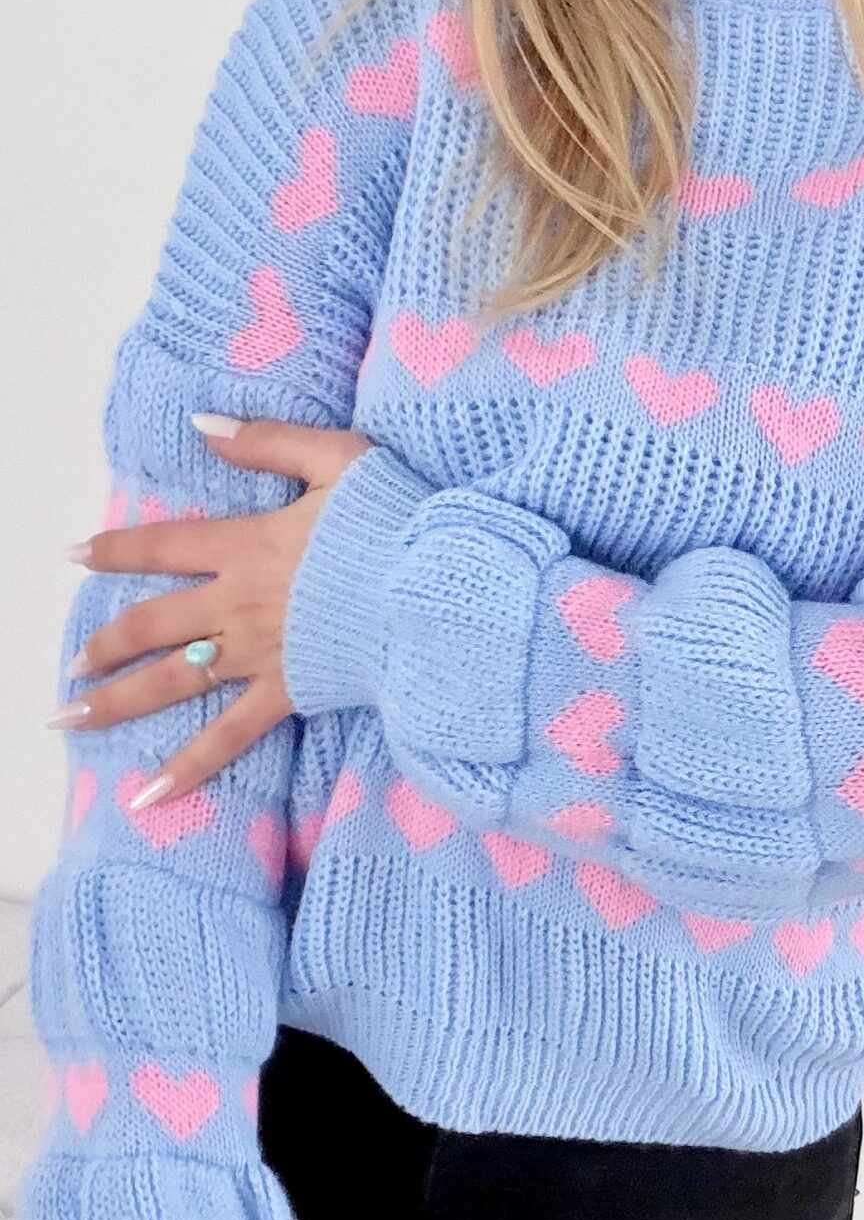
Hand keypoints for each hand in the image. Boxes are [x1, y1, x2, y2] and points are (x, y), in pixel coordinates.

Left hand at [53, 419, 371, 800]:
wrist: (436, 588)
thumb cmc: (397, 520)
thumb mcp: (337, 458)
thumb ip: (267, 441)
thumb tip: (203, 425)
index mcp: (248, 544)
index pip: (163, 545)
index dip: (115, 549)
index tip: (74, 556)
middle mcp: (238, 603)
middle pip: (152, 624)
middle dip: (105, 643)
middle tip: (73, 663)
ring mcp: (257, 654)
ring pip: (171, 681)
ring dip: (116, 700)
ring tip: (71, 716)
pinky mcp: (286, 693)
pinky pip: (227, 737)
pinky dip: (187, 768)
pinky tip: (147, 794)